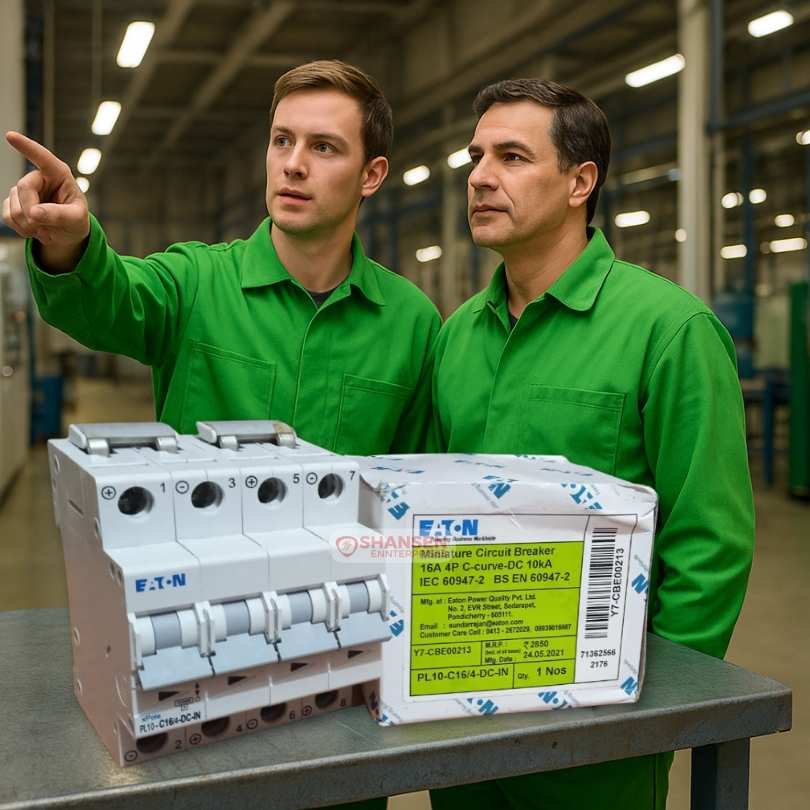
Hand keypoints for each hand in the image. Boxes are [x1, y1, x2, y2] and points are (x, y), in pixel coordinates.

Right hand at [2, 131, 89, 271]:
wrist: (66, 234)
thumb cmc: (75, 220)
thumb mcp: (76, 219)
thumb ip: (59, 215)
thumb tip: (34, 213)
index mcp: (58, 174)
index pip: (42, 157)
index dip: (26, 146)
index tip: (10, 136)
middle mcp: (39, 177)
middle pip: (24, 188)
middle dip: (32, 211)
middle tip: (45, 225)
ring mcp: (24, 189)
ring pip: (14, 205)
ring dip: (29, 224)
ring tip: (44, 228)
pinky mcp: (13, 202)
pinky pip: (7, 216)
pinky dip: (20, 228)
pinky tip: (33, 229)